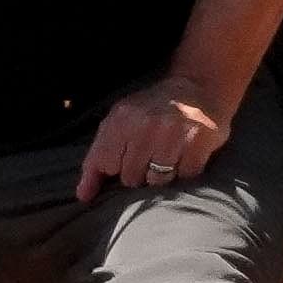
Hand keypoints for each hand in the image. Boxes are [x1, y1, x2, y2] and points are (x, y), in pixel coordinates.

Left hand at [76, 75, 228, 204]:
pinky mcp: (199, 141)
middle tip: (148, 155)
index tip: (114, 172)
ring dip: (162, 174)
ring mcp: (173, 133)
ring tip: (167, 154)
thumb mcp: (119, 121)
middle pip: (131, 177)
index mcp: (121, 118)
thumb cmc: (151, 110)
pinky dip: (185, 169)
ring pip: (158, 180)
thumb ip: (99, 156)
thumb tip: (83, 195)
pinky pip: (185, 175)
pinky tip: (185, 153)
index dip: (108, 171)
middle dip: (137, 173)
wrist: (196, 87)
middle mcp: (145, 125)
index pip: (103, 162)